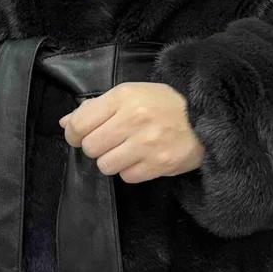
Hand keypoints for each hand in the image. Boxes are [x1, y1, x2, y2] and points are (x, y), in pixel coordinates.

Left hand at [58, 81, 204, 182]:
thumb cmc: (165, 104)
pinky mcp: (159, 164)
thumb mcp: (131, 94)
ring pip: (105, 165)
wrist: (207, 116)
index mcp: (123, 97)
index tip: (82, 136)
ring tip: (130, 151)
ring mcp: (147, 143)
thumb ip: (97, 107)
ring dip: (114, 161)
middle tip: (113, 142)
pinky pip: (127, 177)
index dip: (75, 134)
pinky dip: (132, 171)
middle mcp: (133, 119)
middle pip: (90, 148)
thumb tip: (66, 123)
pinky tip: (144, 158)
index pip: (79, 124)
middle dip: (98, 148)